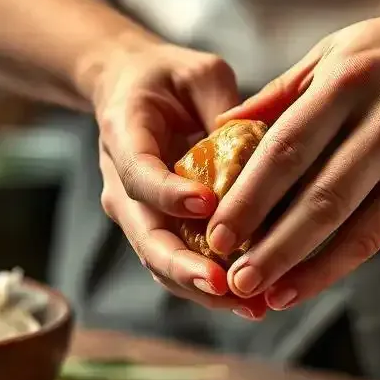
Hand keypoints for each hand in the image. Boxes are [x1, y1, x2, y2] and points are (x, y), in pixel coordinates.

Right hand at [90, 36, 267, 318]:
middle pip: (147, 237)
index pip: (140, 172)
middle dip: (185, 266)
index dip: (169, 192)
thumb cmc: (168, 78)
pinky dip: (211, 289)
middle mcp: (122, 184)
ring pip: (161, 263)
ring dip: (203, 291)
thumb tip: (257, 139)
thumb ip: (221, 103)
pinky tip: (252, 303)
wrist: (130, 92)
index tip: (207, 204)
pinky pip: (180, 266)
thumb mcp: (197, 73)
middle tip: (223, 284)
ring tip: (251, 306)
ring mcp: (137, 215)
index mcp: (123, 136)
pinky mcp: (159, 231)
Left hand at [205, 0, 379, 309]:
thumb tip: (222, 129)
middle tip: (229, 277)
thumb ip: (282, 92)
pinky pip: (376, 234)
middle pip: (314, 193)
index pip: (286, 147)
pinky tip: (303, 286)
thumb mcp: (337, 52)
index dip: (249, 194)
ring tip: (260, 293)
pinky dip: (336, 265)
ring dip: (298, 264)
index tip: (216, 231)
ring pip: (345, 221)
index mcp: (347, 81)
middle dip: (267, 241)